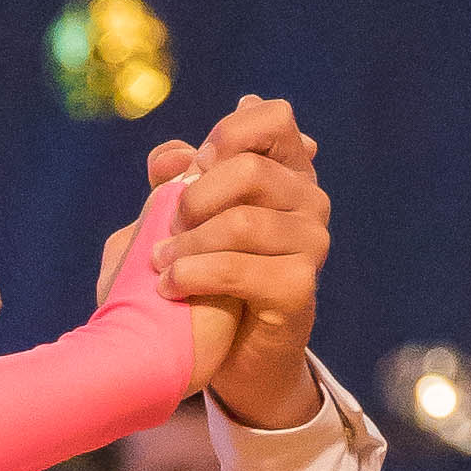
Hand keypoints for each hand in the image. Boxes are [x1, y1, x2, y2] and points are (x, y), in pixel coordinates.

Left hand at [102, 104, 327, 425]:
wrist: (227, 353)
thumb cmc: (203, 275)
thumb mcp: (181, 222)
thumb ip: (175, 180)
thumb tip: (172, 156)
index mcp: (287, 169)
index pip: (274, 117)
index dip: (226, 134)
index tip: (191, 169)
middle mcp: (309, 200)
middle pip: (250, 168)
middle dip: (195, 198)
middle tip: (168, 227)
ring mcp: (312, 243)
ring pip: (242, 222)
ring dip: (186, 244)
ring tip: (159, 264)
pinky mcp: (299, 287)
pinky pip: (240, 269)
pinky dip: (194, 275)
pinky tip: (169, 287)